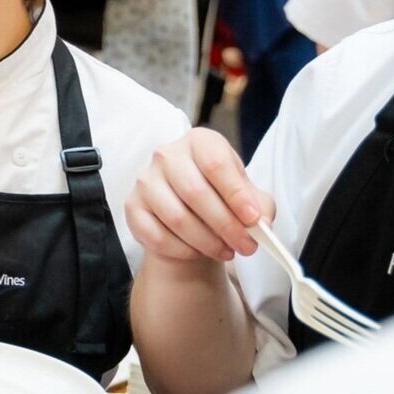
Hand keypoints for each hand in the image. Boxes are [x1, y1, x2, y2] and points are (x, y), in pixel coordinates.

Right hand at [125, 128, 275, 267]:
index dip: (236, 194)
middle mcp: (167, 155)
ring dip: (206, 241)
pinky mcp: (133, 206)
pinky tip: (197, 251)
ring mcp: (146, 180)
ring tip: (225, 251)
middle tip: (246, 246)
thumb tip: (261, 223)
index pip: (215, 164)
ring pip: (177, 218)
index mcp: (199, 141)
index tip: (253, 219)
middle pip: (196, 192)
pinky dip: (182, 250)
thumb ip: (261, 206)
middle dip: (226, 225)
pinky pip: (157, 235)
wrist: (189, 212)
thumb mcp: (248, 195)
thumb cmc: (221, 198)